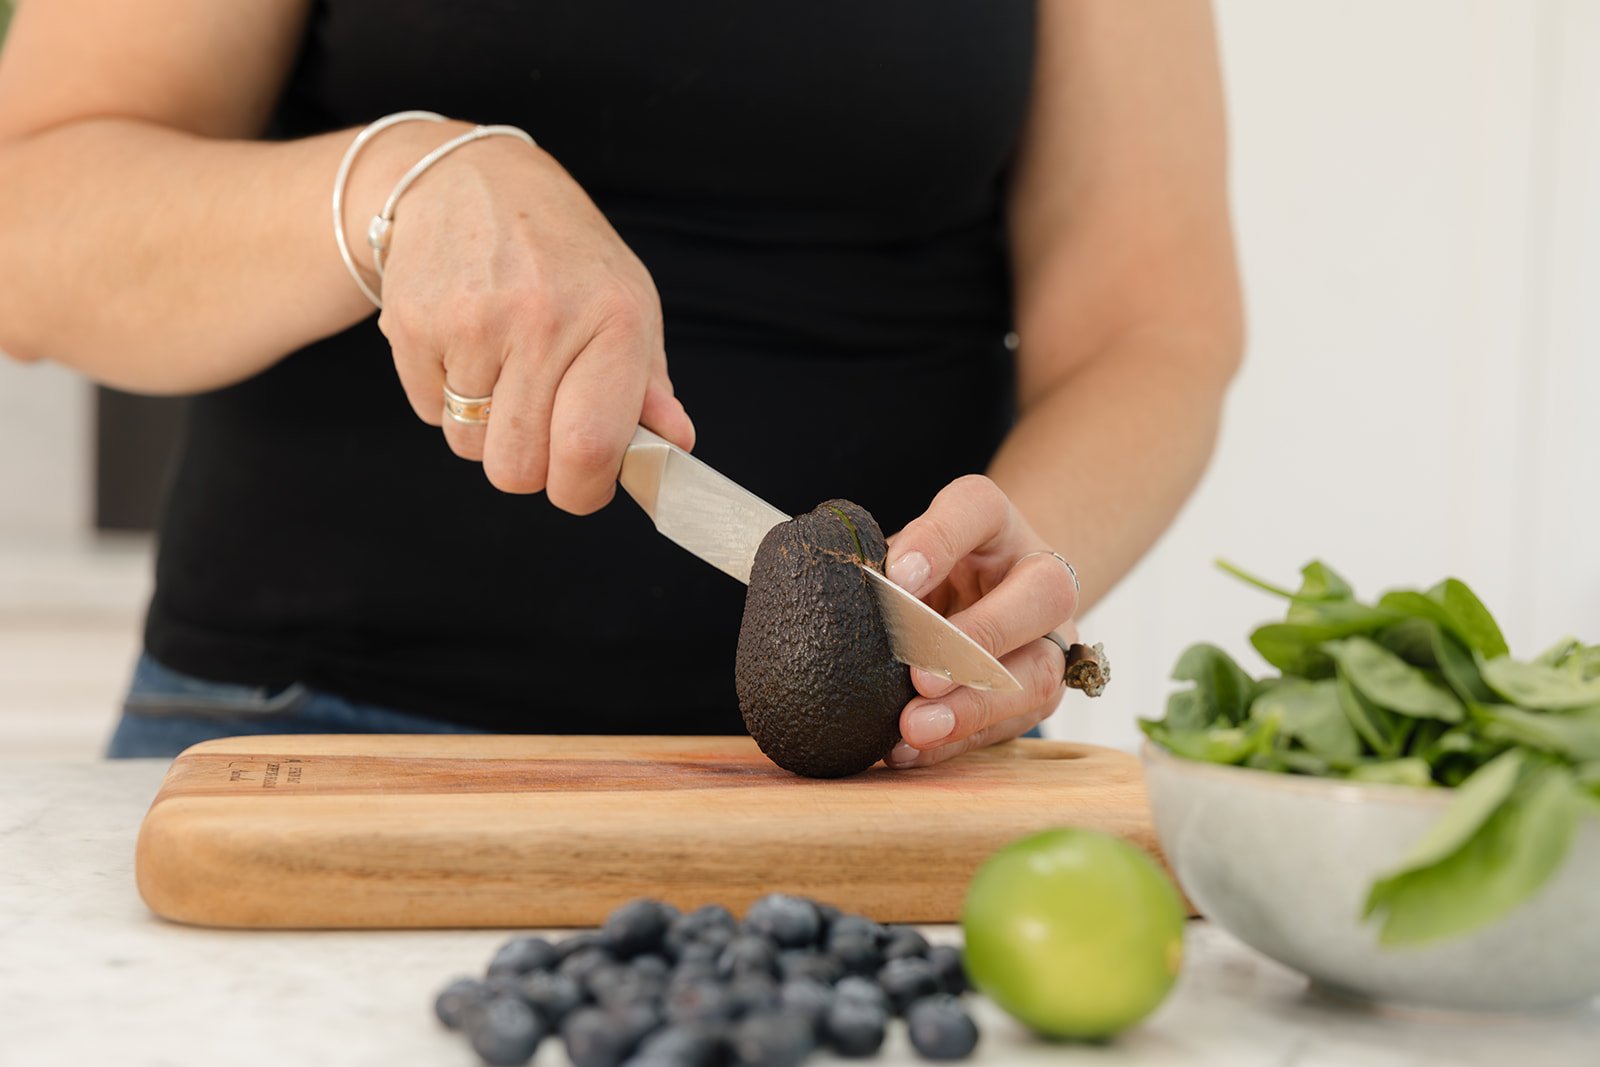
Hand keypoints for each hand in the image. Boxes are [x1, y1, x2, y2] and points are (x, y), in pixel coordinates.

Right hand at [369, 125, 694, 511]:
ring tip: (500, 369)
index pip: (590, 449)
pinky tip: (464, 345)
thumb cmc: (563, 256)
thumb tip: (675, 448)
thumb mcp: (626, 305)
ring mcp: (472, 321)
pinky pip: (428, 412)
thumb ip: (648, 387)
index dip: (583, 490)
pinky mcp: (413, 323)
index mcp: (612, 319)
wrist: (470, 179)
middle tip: (538, 422)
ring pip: (469, 447)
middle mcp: (542, 318)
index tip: (581, 484)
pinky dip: (445, 396)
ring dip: (484, 429)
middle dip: (530, 465)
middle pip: (519, 467)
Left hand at [881, 475, 1080, 767]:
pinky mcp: (1041, 693)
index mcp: (993, 521)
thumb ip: (877, 571)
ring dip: (974, 706)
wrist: (972, 597)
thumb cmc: (920, 573)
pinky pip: (1010, 723)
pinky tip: (909, 751)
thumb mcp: (901, 555)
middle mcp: (1038, 572)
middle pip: (1044, 591)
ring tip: (914, 728)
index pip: (978, 509)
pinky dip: (956, 741)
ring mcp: (1050, 637)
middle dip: (981, 636)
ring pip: (1038, 672)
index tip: (895, 576)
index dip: (939, 541)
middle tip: (920, 674)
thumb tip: (830, 596)